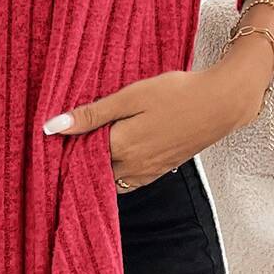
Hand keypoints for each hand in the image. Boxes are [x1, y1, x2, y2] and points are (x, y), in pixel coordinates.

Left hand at [42, 62, 265, 190]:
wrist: (222, 103)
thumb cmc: (177, 93)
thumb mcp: (131, 96)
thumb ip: (92, 114)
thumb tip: (52, 127)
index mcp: (121, 148)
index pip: (78, 157)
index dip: (63, 149)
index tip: (52, 138)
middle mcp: (132, 168)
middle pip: (92, 172)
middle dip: (77, 160)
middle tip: (67, 141)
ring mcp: (148, 173)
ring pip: (110, 179)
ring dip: (97, 167)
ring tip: (90, 145)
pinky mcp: (160, 171)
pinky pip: (128, 180)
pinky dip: (116, 170)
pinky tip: (116, 150)